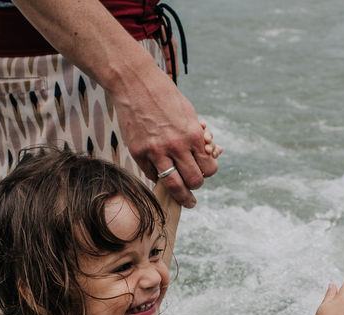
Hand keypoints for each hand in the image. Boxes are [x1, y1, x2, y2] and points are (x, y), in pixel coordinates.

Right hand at [113, 67, 218, 207]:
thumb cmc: (165, 96)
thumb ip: (196, 136)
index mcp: (193, 135)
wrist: (135, 83)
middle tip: (194, 191)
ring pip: (174, 186)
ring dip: (181, 197)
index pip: (209, 168)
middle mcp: (177, 146)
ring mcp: (156, 151)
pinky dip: (158, 176)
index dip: (208, 172)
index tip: (204, 172)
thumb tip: (207, 153)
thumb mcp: (188, 113)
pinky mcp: (138, 153)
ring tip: (185, 202)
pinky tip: (160, 173)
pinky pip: (152, 175)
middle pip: (194, 181)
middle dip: (196, 187)